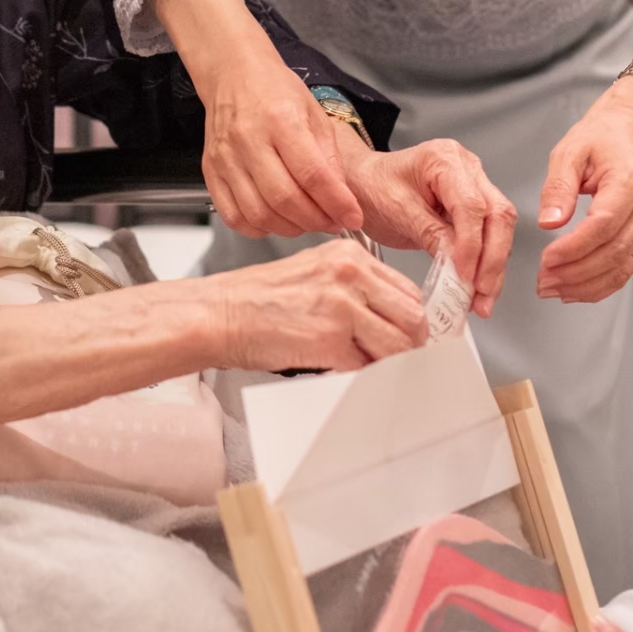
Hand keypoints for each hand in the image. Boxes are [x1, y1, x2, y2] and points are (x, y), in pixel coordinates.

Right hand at [198, 42, 364, 238]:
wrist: (233, 75)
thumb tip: (341, 198)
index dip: (336, 202)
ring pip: (259, 213)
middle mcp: (249, 140)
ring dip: (291, 227)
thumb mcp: (314, 113)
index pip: (312, 174)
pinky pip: (234, 216)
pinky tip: (276, 219)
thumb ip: (329, 157)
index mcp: (280, 119)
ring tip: (307, 221)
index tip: (353, 216)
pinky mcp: (211, 172)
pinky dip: (259, 228)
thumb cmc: (274, 90)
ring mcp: (226, 159)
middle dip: (317, 220)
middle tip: (333, 221)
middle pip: (285, 198)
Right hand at [206, 239, 425, 371]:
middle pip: (413, 316)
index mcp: (348, 255)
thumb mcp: (314, 274)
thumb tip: (391, 320)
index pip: (408, 290)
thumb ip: (355, 289)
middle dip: (409, 343)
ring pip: (400, 344)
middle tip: (394, 357)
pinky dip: (361, 376)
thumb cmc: (257, 300)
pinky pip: (368, 367)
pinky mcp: (330, 340)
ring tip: (366, 365)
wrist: (218, 314)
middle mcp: (349, 275)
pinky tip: (341, 369)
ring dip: (389, 362)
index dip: (410, 319)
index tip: (407, 336)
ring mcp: (341, 307)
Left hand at [344, 141, 515, 317]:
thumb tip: (459, 264)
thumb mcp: (396, 211)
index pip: (471, 205)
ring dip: (493, 267)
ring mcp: (473, 185)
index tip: (465, 275)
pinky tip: (478, 288)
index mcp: (445, 158)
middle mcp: (466, 167)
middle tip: (481, 293)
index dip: (472, 244)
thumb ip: (430, 234)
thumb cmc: (372, 187)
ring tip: (482, 300)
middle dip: (492, 259)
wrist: (361, 183)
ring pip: (499, 228)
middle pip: (497, 215)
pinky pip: (488, 236)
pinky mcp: (472, 206)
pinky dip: (485, 264)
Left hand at [535, 79, 632, 302]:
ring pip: (623, 266)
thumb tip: (548, 223)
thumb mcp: (569, 152)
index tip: (546, 260)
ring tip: (553, 289)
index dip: (574, 248)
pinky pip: (627, 267)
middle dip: (577, 273)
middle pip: (615, 252)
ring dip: (587, 285)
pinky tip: (575, 289)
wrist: (627, 131)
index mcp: (630, 181)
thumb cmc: (599, 138)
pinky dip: (601, 284)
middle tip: (544, 281)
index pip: (604, 224)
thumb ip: (557, 188)